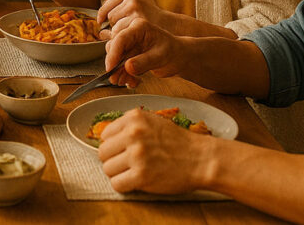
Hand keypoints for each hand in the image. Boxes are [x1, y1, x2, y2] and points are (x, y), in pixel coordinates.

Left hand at [98, 0, 171, 34]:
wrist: (167, 24)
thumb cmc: (151, 13)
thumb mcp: (139, 1)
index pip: (108, 4)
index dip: (102, 14)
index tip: (100, 20)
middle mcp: (132, 0)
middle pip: (111, 16)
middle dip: (112, 23)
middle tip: (121, 28)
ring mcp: (135, 11)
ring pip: (115, 25)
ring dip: (116, 31)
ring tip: (127, 32)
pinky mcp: (138, 22)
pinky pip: (122, 32)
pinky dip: (122, 36)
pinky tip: (128, 37)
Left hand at [98, 109, 212, 193]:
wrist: (201, 159)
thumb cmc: (178, 142)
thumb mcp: (152, 122)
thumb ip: (129, 127)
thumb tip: (106, 139)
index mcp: (134, 118)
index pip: (105, 135)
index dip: (114, 145)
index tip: (124, 150)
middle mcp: (133, 133)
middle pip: (103, 152)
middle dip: (114, 160)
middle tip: (129, 163)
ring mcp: (137, 154)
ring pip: (107, 169)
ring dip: (119, 173)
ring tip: (134, 172)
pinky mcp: (142, 175)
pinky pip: (117, 184)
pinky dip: (124, 185)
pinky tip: (135, 181)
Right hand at [104, 17, 183, 87]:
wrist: (179, 57)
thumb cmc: (174, 52)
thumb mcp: (160, 57)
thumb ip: (144, 62)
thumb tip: (128, 67)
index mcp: (139, 27)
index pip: (121, 38)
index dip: (113, 54)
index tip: (110, 68)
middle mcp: (131, 32)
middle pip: (114, 46)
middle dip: (115, 65)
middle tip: (117, 80)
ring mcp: (129, 42)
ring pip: (115, 57)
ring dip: (119, 72)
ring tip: (128, 82)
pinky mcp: (129, 52)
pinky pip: (120, 64)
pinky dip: (123, 74)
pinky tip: (131, 81)